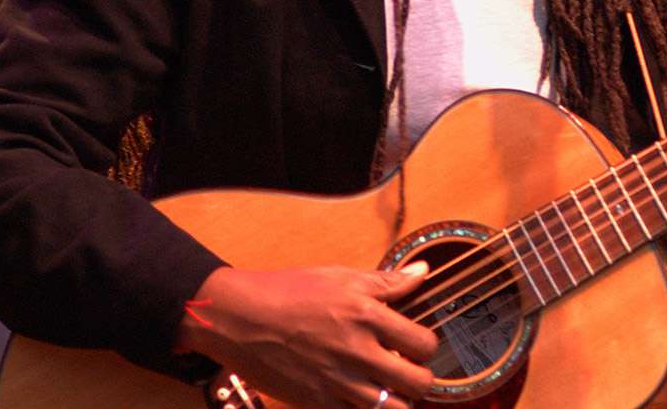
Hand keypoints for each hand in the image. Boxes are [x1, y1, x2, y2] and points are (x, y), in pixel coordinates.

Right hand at [176, 263, 439, 408]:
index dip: (427, 347)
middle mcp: (357, 351)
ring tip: (388, 389)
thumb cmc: (290, 291)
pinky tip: (359, 398)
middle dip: (421, 380)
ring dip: (397, 401)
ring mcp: (337, 381)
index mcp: (367, 315)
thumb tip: (423, 270)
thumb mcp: (342, 276)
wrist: (239, 317)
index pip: (424, 344)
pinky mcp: (316, 402)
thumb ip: (388, 281)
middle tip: (409, 373)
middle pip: (417, 383)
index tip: (417, 346)